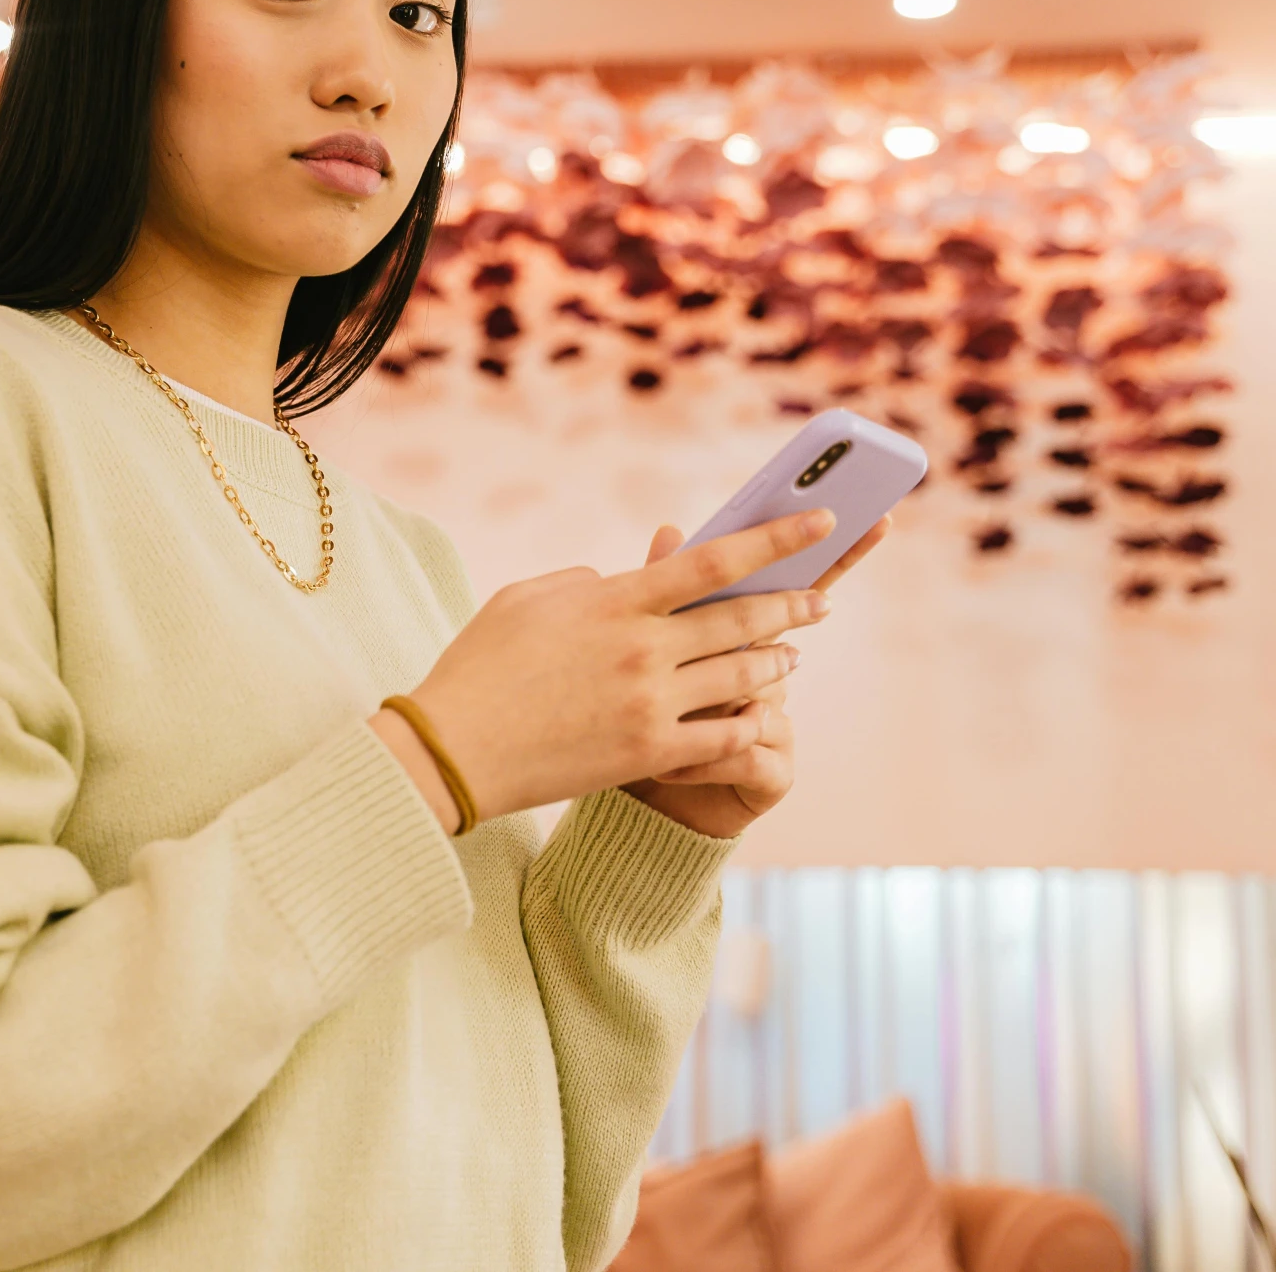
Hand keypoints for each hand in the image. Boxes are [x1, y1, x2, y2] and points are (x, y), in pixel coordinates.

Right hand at [372, 510, 843, 833]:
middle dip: (792, 606)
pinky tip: (763, 715)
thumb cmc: (479, 668)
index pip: (713, 560)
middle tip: (820, 600)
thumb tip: (619, 581)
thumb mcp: (525, 600)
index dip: (776, 539)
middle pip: (743, 619)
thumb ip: (583, 582)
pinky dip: (750, 722)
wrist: (455, 752)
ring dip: (776, 663)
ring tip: (792, 657)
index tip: (818, 521)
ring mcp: (651, 704)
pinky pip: (723, 735)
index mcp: (615, 600)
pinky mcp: (648, 753)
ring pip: (741, 677)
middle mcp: (644, 649)